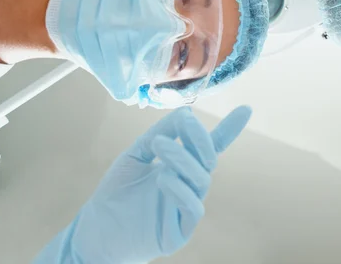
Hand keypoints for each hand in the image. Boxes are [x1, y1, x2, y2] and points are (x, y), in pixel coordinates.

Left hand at [35, 106, 250, 262]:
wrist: (94, 230)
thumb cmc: (115, 192)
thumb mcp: (135, 155)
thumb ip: (159, 135)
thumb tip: (185, 114)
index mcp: (180, 167)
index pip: (209, 146)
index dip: (229, 130)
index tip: (246, 109)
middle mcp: (188, 185)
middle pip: (208, 159)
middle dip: (200, 137)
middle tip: (184, 120)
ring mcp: (185, 208)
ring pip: (201, 179)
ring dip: (184, 158)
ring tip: (161, 145)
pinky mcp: (179, 232)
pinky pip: (191, 208)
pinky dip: (180, 189)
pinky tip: (162, 177)